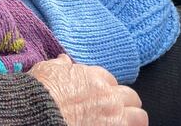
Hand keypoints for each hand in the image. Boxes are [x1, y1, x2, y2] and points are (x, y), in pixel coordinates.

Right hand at [30, 54, 146, 125]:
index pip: (110, 80)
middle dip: (125, 102)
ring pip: (140, 116)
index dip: (104, 87)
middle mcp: (109, 95)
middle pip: (130, 96)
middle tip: (115, 109)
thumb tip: (64, 60)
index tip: (99, 93)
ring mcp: (114, 117)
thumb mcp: (48, 70)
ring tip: (124, 122)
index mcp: (94, 77)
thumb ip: (60, 65)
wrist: (41, 112)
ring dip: (133, 118)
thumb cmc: (42, 91)